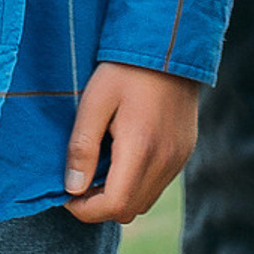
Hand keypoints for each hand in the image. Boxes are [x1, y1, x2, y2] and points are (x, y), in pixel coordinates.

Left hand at [64, 62, 199, 223]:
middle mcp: (166, 159)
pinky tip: (126, 157)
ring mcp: (180, 156)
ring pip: (145, 200)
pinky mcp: (186, 149)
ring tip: (103, 168)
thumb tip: (73, 188)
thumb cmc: (126, 70)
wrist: (171, 44)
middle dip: (101, 206)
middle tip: (82, 181)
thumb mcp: (94, 102)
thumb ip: (81, 148)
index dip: (84, 210)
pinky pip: (159, 183)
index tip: (68, 193)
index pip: (114, 205)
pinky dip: (138, 183)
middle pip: (129, 210)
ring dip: (121, 195)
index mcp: (141, 148)